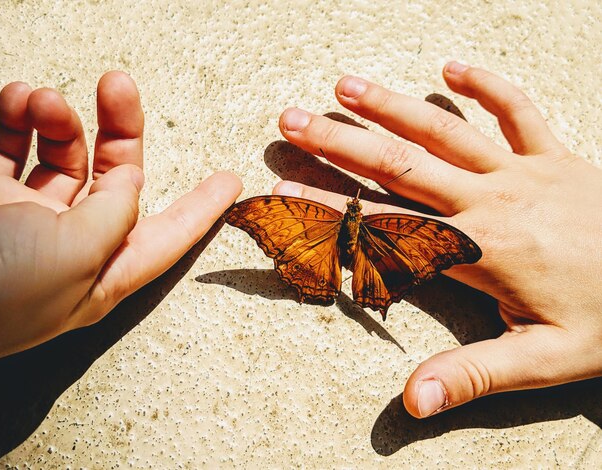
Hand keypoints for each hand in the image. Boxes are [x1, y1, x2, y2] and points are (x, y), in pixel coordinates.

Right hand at [0, 72, 241, 365]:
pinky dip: (16, 119)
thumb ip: (112, 216)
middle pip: (114, 179)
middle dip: (119, 129)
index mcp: (103, 270)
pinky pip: (9, 147)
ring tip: (41, 99)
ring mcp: (26, 218)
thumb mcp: (75, 258)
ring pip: (60, 155)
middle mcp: (71, 244)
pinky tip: (17, 98)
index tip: (230, 182)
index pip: (169, 236)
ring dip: (56, 118)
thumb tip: (128, 186)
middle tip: (117, 84)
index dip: (202, 209)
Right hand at [276, 62, 601, 417]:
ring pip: (446, 131)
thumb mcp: (545, 362)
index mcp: (484, 250)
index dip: (331, 207)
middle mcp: (495, 201)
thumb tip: (413, 400)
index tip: (285, 189)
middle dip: (340, 142)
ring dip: (392, 106)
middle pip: (402, 165)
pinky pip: (519, 111)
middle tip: (291, 122)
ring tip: (345, 87)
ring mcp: (526, 172)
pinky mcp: (557, 156)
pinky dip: (486, 86)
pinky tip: (451, 68)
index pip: (388, 225)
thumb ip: (475, 375)